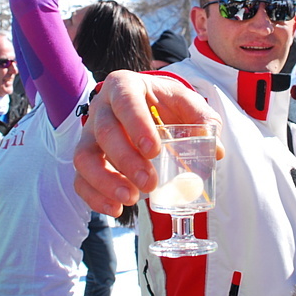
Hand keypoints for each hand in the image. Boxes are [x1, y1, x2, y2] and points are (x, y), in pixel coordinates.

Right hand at [73, 71, 222, 217]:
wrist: (146, 104)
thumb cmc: (164, 103)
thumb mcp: (185, 102)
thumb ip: (203, 120)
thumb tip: (216, 151)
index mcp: (124, 86)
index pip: (124, 101)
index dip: (137, 125)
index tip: (154, 150)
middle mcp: (101, 107)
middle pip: (104, 132)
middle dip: (126, 160)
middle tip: (151, 183)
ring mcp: (89, 134)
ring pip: (83, 157)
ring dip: (105, 181)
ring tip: (131, 199)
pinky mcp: (86, 157)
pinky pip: (79, 179)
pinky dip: (94, 197)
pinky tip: (116, 209)